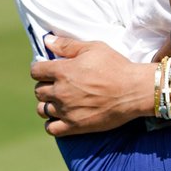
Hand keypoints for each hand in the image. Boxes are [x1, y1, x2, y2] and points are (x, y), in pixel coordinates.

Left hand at [31, 36, 152, 135]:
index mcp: (62, 71)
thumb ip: (67, 45)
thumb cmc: (116, 67)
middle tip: (57, 85)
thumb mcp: (93, 48)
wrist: (134, 91)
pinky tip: (59, 118)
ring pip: (42, 110)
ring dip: (47, 105)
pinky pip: (52, 129)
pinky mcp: (75, 126)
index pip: (36, 71)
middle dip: (45, 86)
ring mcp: (66, 111)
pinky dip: (51, 124)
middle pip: (38, 91)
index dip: (41, 69)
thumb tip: (47, 41)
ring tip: (58, 102)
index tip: (48, 70)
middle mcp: (60, 92)